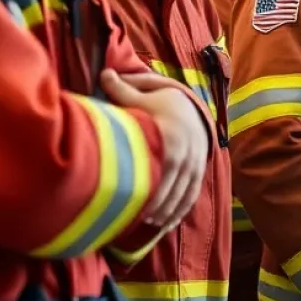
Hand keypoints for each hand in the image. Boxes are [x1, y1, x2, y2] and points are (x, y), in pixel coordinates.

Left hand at [100, 68, 209, 230]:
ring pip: (180, 197)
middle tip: (132, 219)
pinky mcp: (198, 174)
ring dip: (164, 213)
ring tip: (146, 223)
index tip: (124, 201)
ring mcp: (195, 167)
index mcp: (171, 138)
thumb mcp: (146, 93)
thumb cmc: (166, 102)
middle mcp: (186, 155)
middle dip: (152, 207)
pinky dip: (177, 214)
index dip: (141, 189)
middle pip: (168, 188)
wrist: (195, 107)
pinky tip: (164, 225)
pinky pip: (189, 199)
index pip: (156, 169)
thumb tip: (101, 74)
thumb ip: (123, 89)